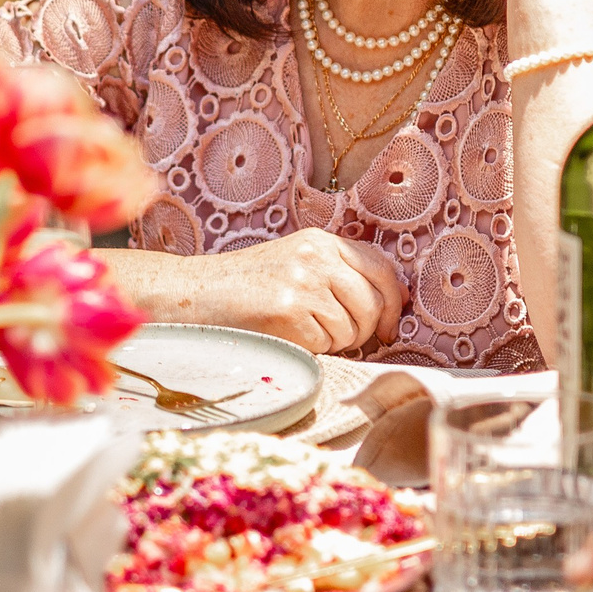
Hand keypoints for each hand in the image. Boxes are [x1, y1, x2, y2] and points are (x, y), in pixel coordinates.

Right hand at [205, 229, 407, 355]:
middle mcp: (316, 257)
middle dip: (362, 330)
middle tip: (338, 338)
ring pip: (351, 329)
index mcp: (320, 241)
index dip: (392, 302)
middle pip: (371, 304)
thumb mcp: (295, 263)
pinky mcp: (289, 311)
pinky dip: (312, 350)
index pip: (381, 269)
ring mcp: (303, 282)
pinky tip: (287, 337)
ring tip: (302, 332)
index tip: (387, 325)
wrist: (195, 295)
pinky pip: (326, 344)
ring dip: (334, 343)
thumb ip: (340, 273)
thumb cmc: (246, 287)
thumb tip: (397, 298)